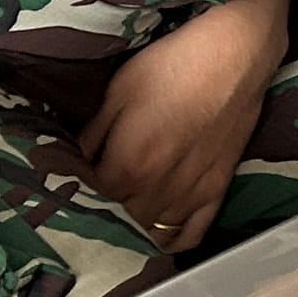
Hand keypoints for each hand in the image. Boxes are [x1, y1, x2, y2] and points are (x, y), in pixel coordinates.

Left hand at [82, 0, 291, 252]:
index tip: (63, 193)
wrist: (234, 54)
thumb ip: (92, 134)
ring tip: (116, 227)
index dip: (75, 197)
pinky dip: (172, 241)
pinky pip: (192, 233)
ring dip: (132, 235)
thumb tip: (68, 161)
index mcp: (127, 165)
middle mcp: (158, 189)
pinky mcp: (217, 189)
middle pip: (120, 225)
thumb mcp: (117, 91)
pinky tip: (156, 235)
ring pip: (153, 235)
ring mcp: (191, 194)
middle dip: (102, 219)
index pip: (90, 201)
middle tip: (88, 209)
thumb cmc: (171, 65)